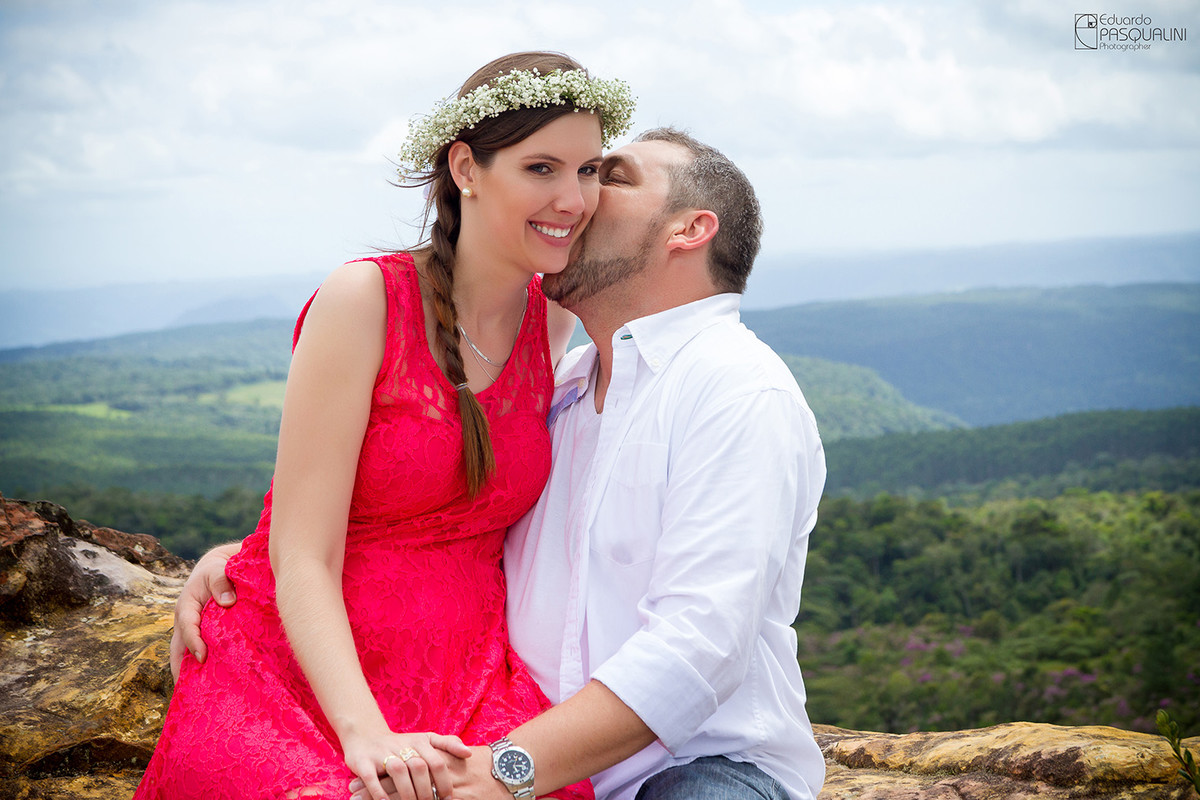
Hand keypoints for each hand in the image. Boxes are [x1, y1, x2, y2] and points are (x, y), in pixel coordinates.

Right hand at [169, 543, 239, 679]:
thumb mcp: (218, 569)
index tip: (202, 658)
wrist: (218, 569)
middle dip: (181, 670)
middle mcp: (184, 621)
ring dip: (187, 674)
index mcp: (186, 606)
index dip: (193, 642)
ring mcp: (189, 631)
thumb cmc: (219, 569)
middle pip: (177, 650)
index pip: (187, 627)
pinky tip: (209, 685)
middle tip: (189, 692)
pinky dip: (197, 670)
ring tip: (197, 696)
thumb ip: (221, 581)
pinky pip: (194, 655)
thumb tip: (226, 602)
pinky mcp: (199, 636)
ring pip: (182, 656)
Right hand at [351, 745, 507, 799]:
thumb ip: (447, 743)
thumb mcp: (424, 739)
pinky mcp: (363, 762)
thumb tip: (468, 753)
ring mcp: (382, 753)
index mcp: (419, 741)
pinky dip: (379, 792)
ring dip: (406, 791)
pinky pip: (372, 778)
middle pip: (419, 767)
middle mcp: (401, 745)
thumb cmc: (400, 743)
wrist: (364, 735)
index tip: (448, 798)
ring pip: (398, 770)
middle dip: (426, 790)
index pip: (437, 761)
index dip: (444, 782)